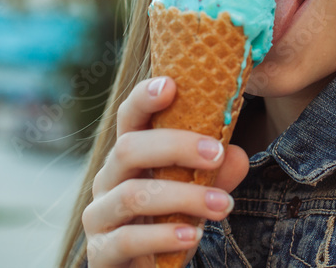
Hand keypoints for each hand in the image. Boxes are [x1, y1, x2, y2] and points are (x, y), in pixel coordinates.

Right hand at [82, 76, 249, 266]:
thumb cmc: (173, 219)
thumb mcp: (199, 191)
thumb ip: (217, 172)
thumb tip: (236, 155)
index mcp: (131, 154)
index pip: (129, 116)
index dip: (144, 97)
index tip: (172, 85)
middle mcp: (108, 178)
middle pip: (128, 147)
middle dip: (176, 146)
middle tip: (216, 154)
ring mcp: (99, 215)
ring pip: (133, 194)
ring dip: (183, 197)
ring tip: (223, 205)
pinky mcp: (101, 252)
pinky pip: (127, 239)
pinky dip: (163, 236)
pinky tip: (192, 235)